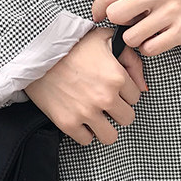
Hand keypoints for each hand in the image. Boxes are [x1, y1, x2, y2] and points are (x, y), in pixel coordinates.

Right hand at [23, 26, 147, 146]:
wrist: (37, 51)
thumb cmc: (71, 43)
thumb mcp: (105, 39)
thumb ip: (131, 59)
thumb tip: (144, 86)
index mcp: (117, 77)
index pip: (136, 97)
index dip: (125, 92)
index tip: (114, 88)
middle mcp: (105, 97)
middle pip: (127, 119)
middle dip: (118, 110)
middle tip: (105, 101)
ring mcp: (86, 112)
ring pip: (110, 136)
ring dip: (104, 126)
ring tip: (96, 114)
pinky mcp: (68, 123)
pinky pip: (86, 140)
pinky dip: (84, 132)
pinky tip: (79, 117)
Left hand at [82, 0, 180, 55]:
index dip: (98, 8)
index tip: (100, 15)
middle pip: (116, 14)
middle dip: (118, 23)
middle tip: (129, 22)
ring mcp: (172, 10)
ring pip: (131, 36)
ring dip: (134, 38)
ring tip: (145, 31)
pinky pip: (150, 48)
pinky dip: (148, 47)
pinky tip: (156, 38)